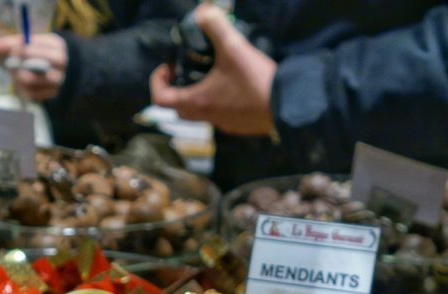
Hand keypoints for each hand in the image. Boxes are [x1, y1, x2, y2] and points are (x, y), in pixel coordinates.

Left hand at [0, 33, 67, 101]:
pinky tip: (22, 84)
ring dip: (17, 77)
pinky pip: (32, 93)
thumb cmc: (35, 53)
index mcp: (55, 44)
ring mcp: (58, 79)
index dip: (18, 48)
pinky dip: (23, 89)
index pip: (34, 45)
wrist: (55, 69)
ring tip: (15, 74)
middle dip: (17, 63)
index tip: (9, 51)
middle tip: (10, 63)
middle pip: (33, 63)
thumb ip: (6, 45)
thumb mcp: (26, 44)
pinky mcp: (53, 93)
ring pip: (30, 79)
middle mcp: (60, 62)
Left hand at [149, 5, 274, 136]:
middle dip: (176, 91)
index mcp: (199, 101)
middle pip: (179, 110)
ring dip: (198, 97)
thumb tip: (203, 11)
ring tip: (211, 77)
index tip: (168, 68)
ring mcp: (225, 125)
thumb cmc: (256, 80)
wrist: (288, 103)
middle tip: (184, 72)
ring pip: (201, 115)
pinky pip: (221, 117)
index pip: (160, 99)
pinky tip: (234, 89)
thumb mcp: (234, 47)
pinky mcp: (241, 127)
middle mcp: (208, 118)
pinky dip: (219, 104)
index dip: (158, 82)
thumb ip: (215, 26)